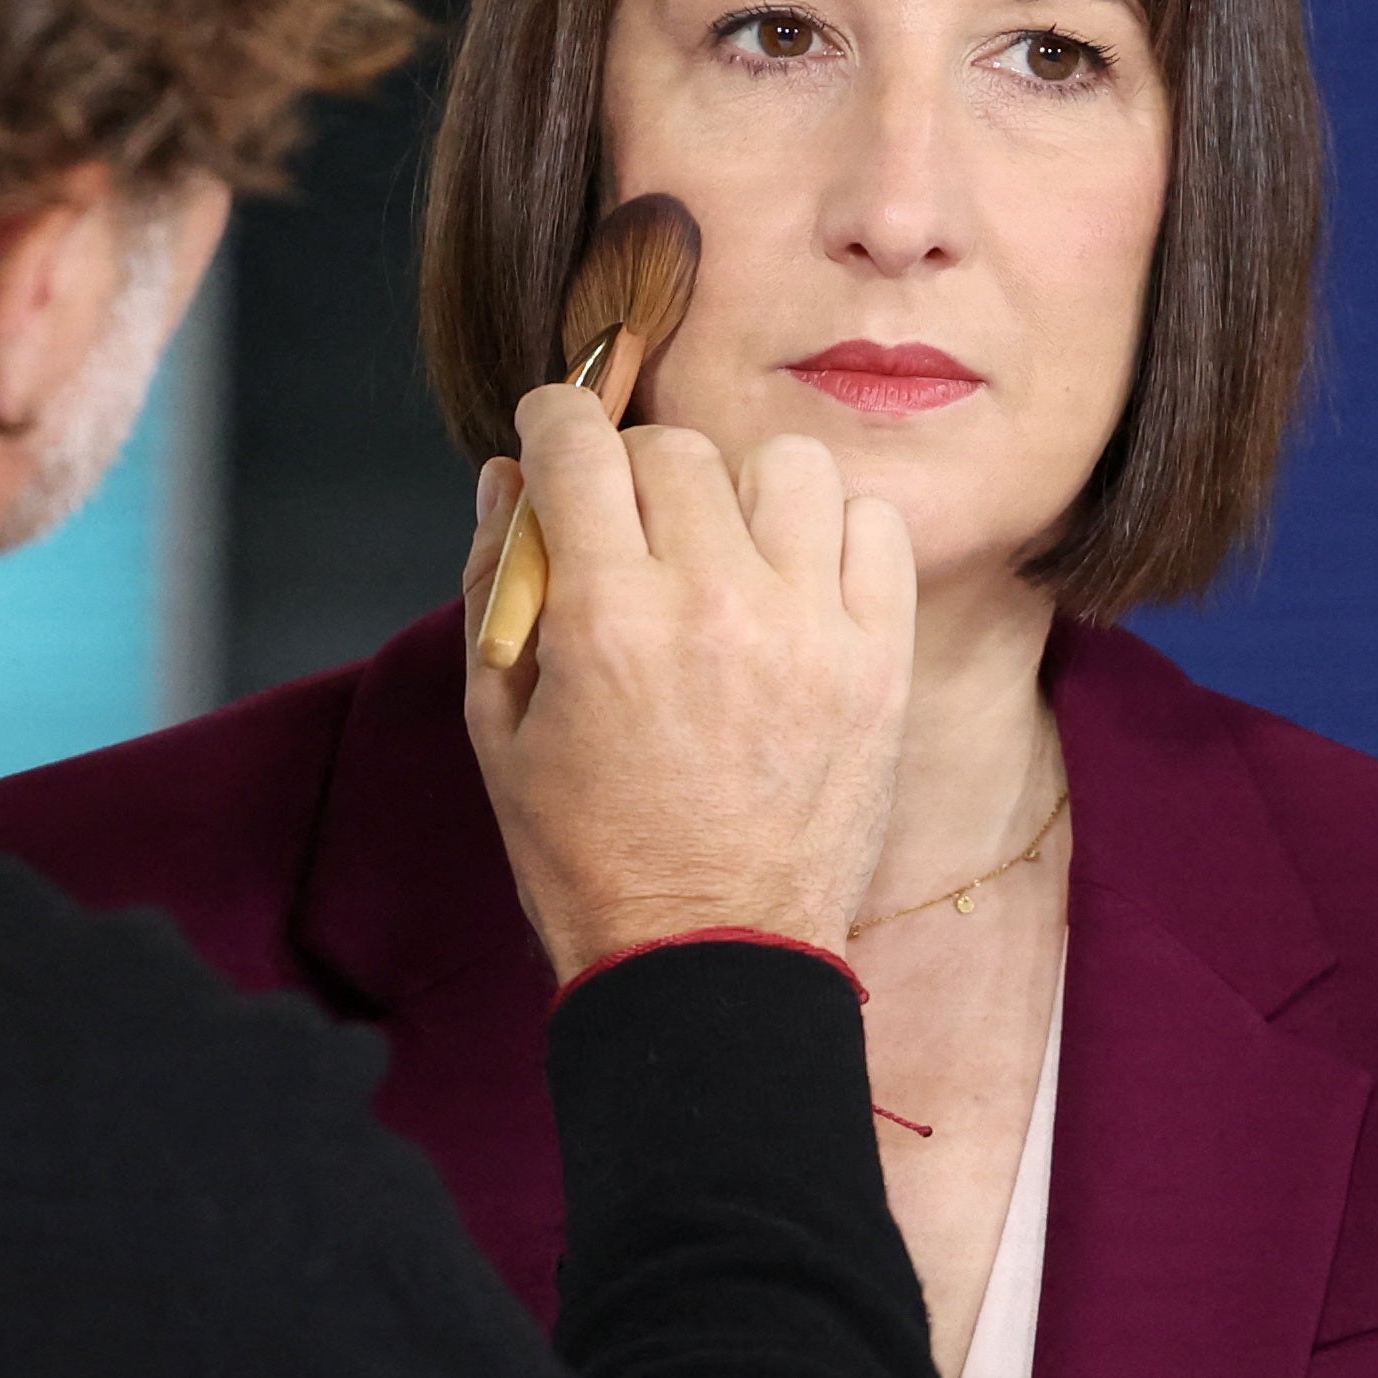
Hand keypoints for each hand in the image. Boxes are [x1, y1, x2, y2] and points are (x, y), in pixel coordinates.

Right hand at [460, 386, 917, 981]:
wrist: (709, 956)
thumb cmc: (589, 852)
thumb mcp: (499, 725)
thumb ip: (497, 586)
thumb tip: (508, 481)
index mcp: (607, 618)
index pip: (578, 444)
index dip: (553, 420)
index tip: (553, 431)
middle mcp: (714, 603)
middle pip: (675, 449)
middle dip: (633, 470)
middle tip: (627, 528)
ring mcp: (810, 628)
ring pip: (785, 465)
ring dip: (740, 490)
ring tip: (721, 549)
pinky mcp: (880, 659)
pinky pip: (873, 526)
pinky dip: (830, 532)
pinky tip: (793, 579)